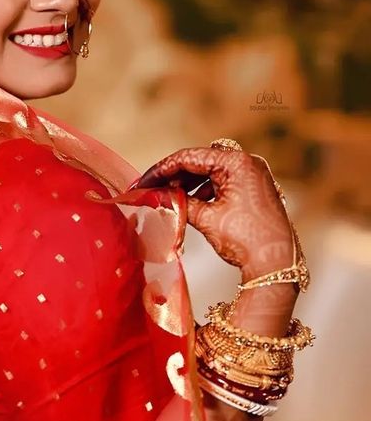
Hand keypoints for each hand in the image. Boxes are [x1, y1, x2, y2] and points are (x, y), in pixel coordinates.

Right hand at [136, 147, 294, 278]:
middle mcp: (247, 163)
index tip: (143, 181)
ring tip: (168, 197)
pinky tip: (190, 202)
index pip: (189, 157)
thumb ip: (178, 201)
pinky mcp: (253, 188)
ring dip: (189, 183)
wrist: (276, 263)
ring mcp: (252, 175)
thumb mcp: (206, 218)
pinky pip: (222, 181)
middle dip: (174, 176)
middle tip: (151, 189)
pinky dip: (205, 190)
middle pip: (200, 161)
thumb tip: (155, 195)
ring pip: (210, 171)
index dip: (162, 169)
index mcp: (237, 162)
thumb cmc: (247, 240)